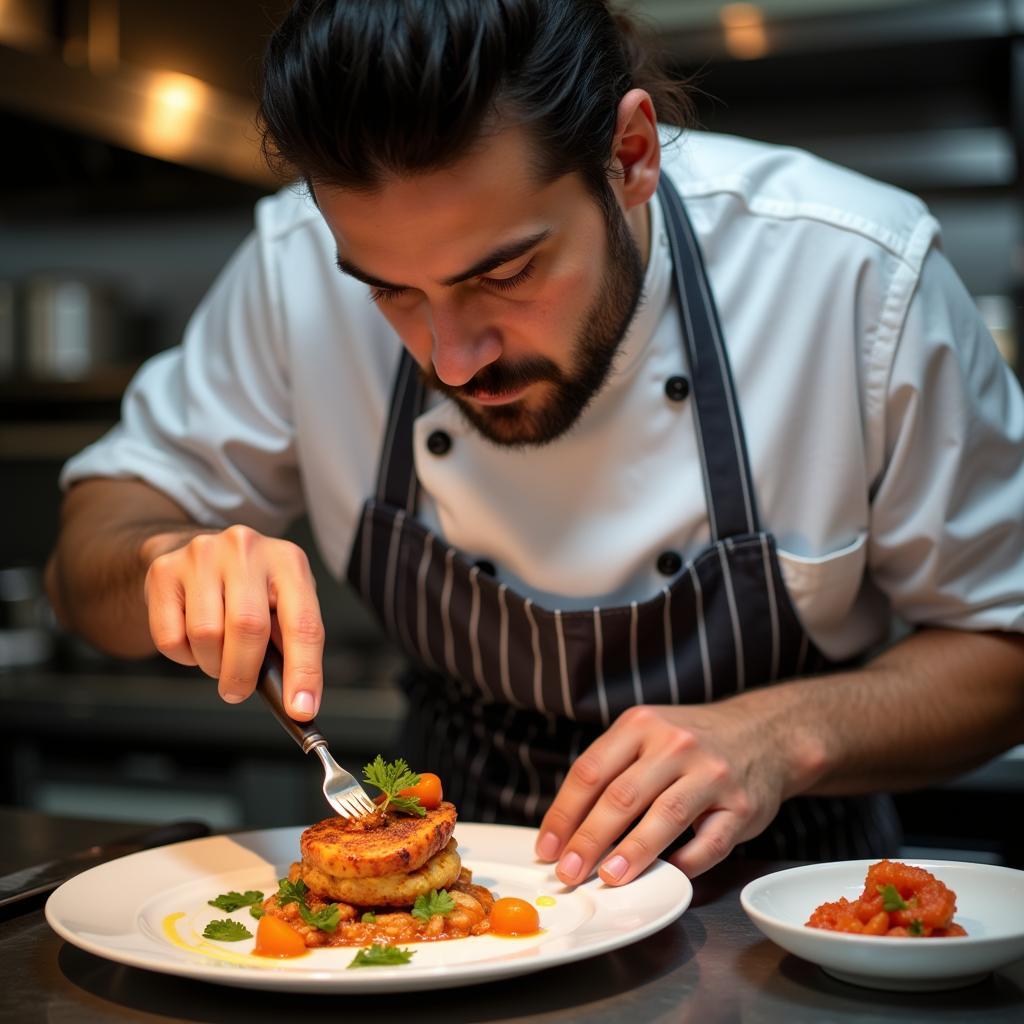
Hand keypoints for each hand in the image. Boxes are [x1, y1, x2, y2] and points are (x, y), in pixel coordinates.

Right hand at [143, 525, 323, 718]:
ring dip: (212, 663)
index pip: (302, 623)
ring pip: (206, 635)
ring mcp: (202, 555)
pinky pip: (170, 637)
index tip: (300, 709)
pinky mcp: (164, 571)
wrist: (193, 550)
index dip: (303, 671)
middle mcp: (246, 549)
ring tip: (218, 655)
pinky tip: (193, 641)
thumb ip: (290, 643)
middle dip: (244, 674)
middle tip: (238, 690)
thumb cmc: (248, 587)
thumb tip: (297, 699)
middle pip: (247, 628)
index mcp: (288, 561)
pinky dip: (183, 656)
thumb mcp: (282, 601)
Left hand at [534, 700, 800, 882]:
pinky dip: (686, 863)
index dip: (564, 814)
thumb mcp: (646, 735)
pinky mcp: (741, 805)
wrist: (763, 732)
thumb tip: (565, 830)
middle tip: (569, 872)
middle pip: (622, 796)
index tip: (547, 848)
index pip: (591, 771)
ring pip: (664, 817)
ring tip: (609, 878)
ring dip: (632, 853)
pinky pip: (709, 843)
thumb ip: (611, 771)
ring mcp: (711, 774)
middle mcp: (676, 744)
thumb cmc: (689, 742)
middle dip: (589, 839)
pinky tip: (666, 874)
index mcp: (641, 725)